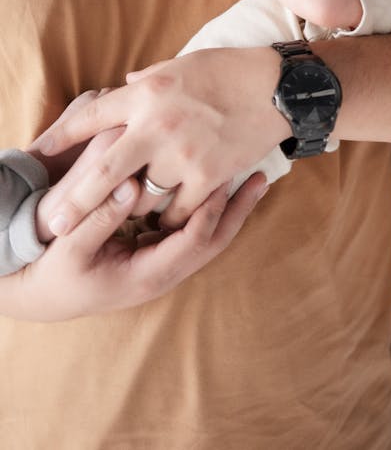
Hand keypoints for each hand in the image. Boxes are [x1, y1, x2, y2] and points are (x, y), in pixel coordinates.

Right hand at [0, 174, 267, 321]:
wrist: (47, 297)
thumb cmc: (57, 273)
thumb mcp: (71, 248)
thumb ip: (99, 219)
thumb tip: (130, 188)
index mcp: (147, 275)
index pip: (192, 242)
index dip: (209, 211)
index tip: (223, 177)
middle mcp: (164, 273)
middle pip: (213, 242)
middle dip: (238, 210)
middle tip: (261, 177)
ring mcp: (164, 265)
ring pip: (209, 237)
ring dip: (232, 209)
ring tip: (255, 177)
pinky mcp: (160, 253)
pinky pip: (195, 231)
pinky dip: (212, 208)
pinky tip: (221, 184)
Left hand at [34, 46, 284, 232]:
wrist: (279, 88)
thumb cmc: (230, 70)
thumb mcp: (182, 64)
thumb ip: (147, 79)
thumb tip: (122, 83)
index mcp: (147, 92)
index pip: (92, 116)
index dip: (61, 136)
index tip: (40, 152)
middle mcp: (158, 123)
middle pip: (103, 170)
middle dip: (74, 200)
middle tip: (53, 224)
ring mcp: (183, 153)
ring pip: (142, 196)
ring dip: (135, 208)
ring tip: (126, 218)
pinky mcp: (209, 175)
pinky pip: (178, 209)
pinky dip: (172, 215)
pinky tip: (171, 215)